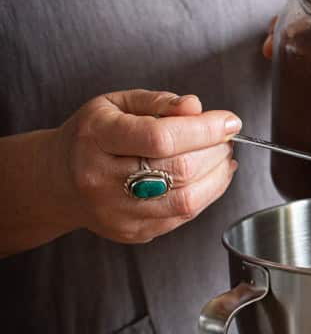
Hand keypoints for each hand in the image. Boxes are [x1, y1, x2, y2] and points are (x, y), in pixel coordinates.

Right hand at [52, 90, 239, 243]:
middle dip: (215, 151)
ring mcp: (117, 211)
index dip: (204, 129)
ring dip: (218, 176)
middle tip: (226, 137)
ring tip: (223, 156)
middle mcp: (102, 179)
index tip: (229, 121)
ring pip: (187, 200)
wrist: (59, 180)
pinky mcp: (133, 231)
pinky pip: (183, 216)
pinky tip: (213, 176)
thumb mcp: (117, 104)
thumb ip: (159, 102)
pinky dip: (208, 194)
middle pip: (179, 170)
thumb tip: (195, 107)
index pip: (160, 137)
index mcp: (96, 138)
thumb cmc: (93, 136)